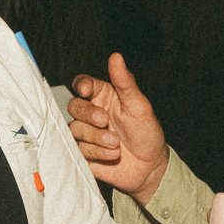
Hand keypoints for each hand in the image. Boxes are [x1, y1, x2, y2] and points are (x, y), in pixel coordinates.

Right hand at [67, 52, 169, 197]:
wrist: (149, 167)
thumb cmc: (147, 133)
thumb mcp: (139, 106)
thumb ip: (125, 82)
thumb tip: (116, 57)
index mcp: (103, 96)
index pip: (83, 84)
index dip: (81, 85)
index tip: (87, 90)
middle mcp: (92, 113)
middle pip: (74, 106)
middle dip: (88, 114)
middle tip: (104, 120)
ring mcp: (86, 133)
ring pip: (75, 129)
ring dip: (96, 136)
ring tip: (116, 143)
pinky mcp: (83, 153)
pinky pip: (79, 149)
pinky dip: (97, 152)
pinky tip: (113, 154)